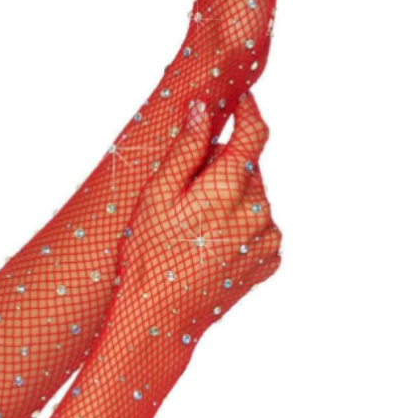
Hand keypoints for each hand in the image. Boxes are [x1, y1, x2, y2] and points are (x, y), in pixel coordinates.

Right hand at [118, 95, 278, 342]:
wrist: (159, 317)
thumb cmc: (149, 255)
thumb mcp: (157, 195)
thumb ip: (186, 148)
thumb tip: (203, 110)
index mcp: (230, 188)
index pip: (254, 133)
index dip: (248, 111)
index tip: (240, 100)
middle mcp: (259, 210)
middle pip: (249, 169)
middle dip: (223, 169)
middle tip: (186, 192)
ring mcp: (266, 238)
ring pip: (253, 199)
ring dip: (230, 200)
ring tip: (193, 227)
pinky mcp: (268, 261)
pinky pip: (257, 228)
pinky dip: (238, 227)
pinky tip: (208, 245)